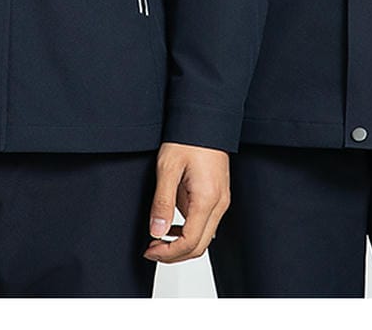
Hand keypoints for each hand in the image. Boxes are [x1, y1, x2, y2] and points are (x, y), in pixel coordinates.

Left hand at [142, 142, 229, 263]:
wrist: (205, 117)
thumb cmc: (187, 138)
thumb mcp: (168, 168)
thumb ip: (162, 203)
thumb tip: (156, 233)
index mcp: (207, 199)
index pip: (190, 242)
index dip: (168, 253)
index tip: (149, 250)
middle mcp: (219, 203)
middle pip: (200, 246)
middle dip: (174, 254)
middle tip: (151, 249)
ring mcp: (221, 200)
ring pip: (204, 237)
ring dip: (181, 244)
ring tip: (157, 238)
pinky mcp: (218, 195)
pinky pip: (206, 223)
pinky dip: (188, 231)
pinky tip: (171, 224)